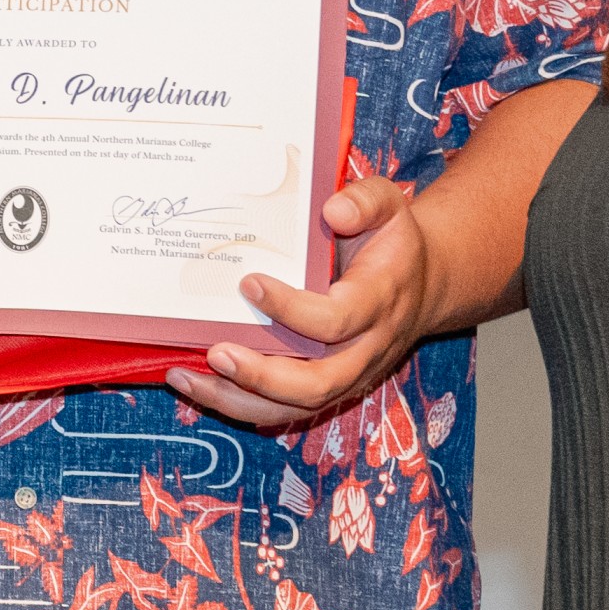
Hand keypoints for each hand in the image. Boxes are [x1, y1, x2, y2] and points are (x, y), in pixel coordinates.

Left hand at [172, 168, 440, 434]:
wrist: (422, 285)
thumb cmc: (390, 242)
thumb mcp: (389, 206)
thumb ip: (365, 199)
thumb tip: (332, 210)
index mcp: (380, 302)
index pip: (336, 319)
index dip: (291, 308)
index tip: (248, 283)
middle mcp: (366, 349)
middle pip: (318, 383)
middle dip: (262, 376)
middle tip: (216, 352)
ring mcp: (349, 376)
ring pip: (296, 406)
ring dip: (239, 400)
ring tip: (186, 378)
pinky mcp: (329, 388)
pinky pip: (284, 410)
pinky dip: (239, 404)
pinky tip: (197, 386)